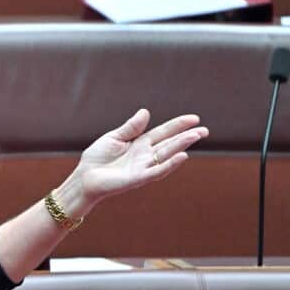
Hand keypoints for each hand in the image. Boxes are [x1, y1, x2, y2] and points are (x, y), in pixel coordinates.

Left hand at [71, 108, 208, 210]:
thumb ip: (131, 127)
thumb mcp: (114, 138)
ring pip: (167, 155)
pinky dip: (170, 164)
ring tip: (196, 136)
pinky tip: (183, 156)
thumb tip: (146, 112)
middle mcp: (145, 155)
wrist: (84, 177)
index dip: (178, 125)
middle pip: (170, 143)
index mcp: (140, 143)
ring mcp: (144, 167)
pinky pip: (157, 171)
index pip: (163, 132)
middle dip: (187, 136)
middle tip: (205, 130)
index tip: (194, 118)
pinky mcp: (138, 178)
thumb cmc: (98, 158)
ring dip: (182, 146)